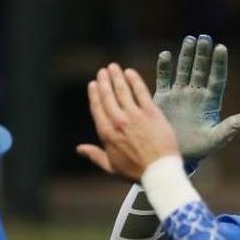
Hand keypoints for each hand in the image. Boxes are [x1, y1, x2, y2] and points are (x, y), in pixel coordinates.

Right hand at [78, 64, 179, 181]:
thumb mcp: (111, 167)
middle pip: (108, 96)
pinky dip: (134, 80)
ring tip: (113, 67)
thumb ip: (94, 155)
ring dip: (116, 76)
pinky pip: (140, 92)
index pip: (97, 108)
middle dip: (104, 81)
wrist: (159, 172)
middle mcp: (118, 121)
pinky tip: (130, 72)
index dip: (95, 94)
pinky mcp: (151, 112)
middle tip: (103, 71)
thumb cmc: (136, 172)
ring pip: (122, 90)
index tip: (93, 84)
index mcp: (106, 133)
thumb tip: (79, 149)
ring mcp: (134, 115)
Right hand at [153, 35, 239, 161]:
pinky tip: (166, 54)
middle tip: (204, 38)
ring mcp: (179, 94)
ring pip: (184, 70)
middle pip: (200, 69)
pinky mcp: (163, 98)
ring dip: (186, 55)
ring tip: (190, 39)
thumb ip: (229, 128)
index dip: (219, 63)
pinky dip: (164, 67)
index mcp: (210, 102)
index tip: (221, 48)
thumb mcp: (215, 140)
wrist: (174, 156)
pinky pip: (164, 79)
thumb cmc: (199, 150)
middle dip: (202, 54)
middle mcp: (196, 94)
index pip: (216, 78)